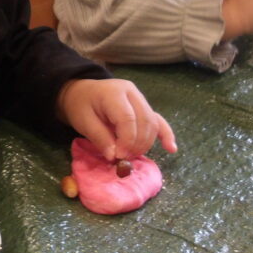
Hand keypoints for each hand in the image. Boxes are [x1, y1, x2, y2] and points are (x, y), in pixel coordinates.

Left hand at [58, 78, 176, 160]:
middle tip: (124, 159)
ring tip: (131, 156)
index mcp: (114, 93)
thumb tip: (115, 157)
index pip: (128, 119)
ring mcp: (140, 98)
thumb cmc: (80, 106)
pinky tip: (171, 148)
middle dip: (137, 144)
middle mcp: (131, 93)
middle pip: (144, 121)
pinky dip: (165, 135)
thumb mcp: (83, 122)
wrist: (82, 92)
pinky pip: (158, 121)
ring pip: (152, 123)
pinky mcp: (144, 106)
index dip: (127, 141)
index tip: (119, 157)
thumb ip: (100, 138)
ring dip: (145, 144)